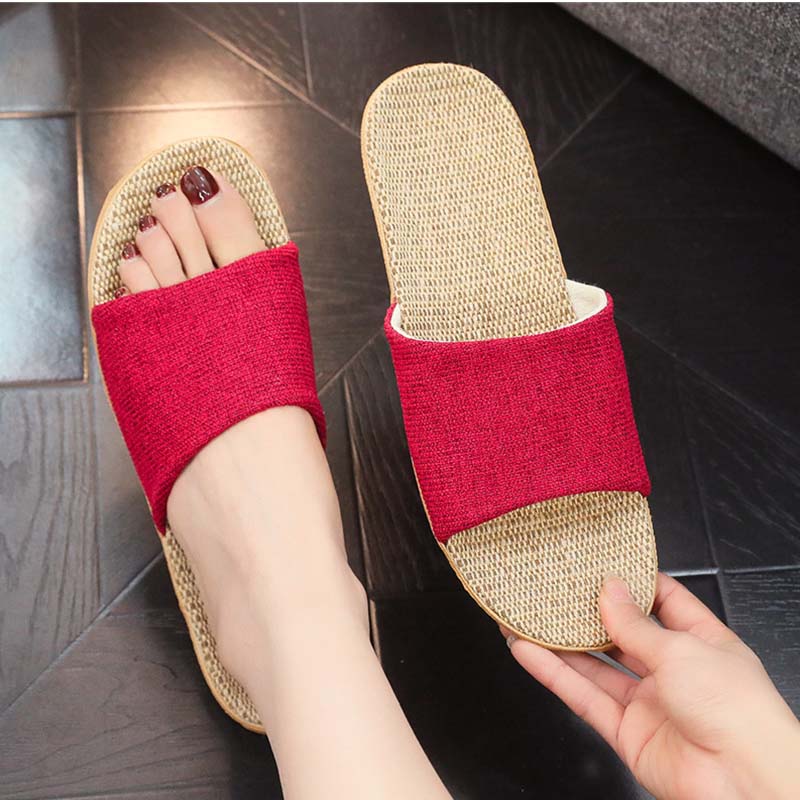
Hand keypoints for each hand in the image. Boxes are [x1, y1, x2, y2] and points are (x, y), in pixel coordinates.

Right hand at [505, 573, 799, 799]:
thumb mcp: (681, 650)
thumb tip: (610, 591)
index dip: (631, 582)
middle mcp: (674, 671)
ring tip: (527, 619)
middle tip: (554, 590)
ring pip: (594, 666)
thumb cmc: (736, 711)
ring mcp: (648, 702)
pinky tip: (529, 653)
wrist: (743, 784)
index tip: (599, 563)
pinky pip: (584, 697)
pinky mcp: (626, 732)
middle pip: (621, 634)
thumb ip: (635, 623)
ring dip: (560, 644)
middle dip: (586, 614)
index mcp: (701, 642)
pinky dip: (554, 675)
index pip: (662, 601)